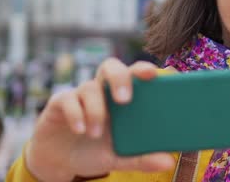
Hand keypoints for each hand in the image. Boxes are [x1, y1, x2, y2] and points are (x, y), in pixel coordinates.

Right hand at [25, 59, 175, 181]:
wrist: (60, 160)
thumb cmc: (96, 150)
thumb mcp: (119, 157)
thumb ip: (142, 158)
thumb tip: (168, 163)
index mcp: (123, 97)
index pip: (135, 73)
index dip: (144, 69)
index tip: (153, 74)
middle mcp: (103, 90)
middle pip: (111, 67)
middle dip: (119, 78)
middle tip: (124, 100)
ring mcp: (81, 94)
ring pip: (90, 87)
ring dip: (96, 110)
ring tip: (96, 134)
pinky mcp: (60, 102)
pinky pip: (68, 99)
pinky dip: (75, 114)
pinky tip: (80, 130)